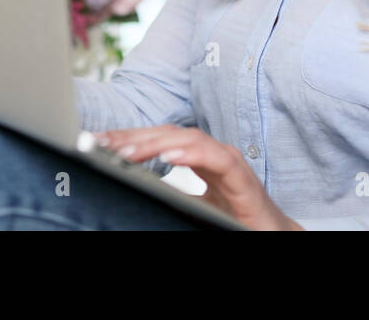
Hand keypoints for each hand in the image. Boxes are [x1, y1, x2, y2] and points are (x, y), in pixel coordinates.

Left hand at [92, 125, 302, 230]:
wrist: (270, 234)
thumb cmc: (233, 220)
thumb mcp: (190, 205)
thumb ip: (167, 193)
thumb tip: (131, 191)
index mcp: (197, 158)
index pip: (158, 139)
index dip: (128, 138)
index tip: (97, 141)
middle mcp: (211, 153)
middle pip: (169, 134)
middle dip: (134, 136)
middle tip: (101, 143)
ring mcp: (228, 160)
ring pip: (190, 138)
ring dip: (155, 143)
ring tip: (126, 152)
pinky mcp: (242, 176)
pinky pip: (216, 158)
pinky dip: (191, 153)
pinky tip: (168, 157)